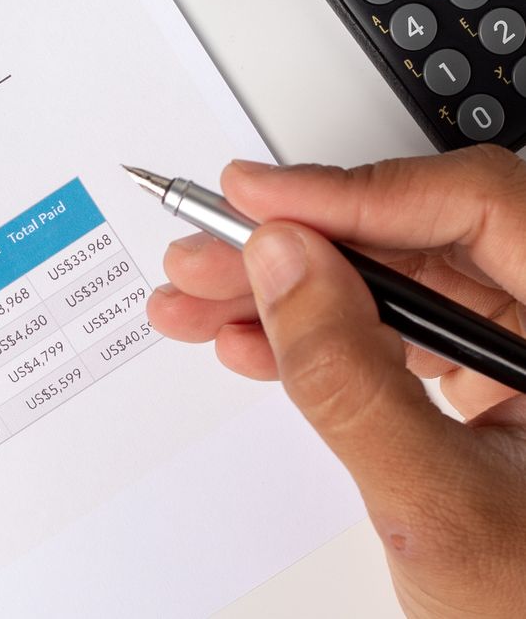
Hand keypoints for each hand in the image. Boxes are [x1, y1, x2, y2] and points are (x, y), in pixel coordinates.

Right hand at [151, 149, 525, 617]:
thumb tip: (284, 264)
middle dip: (298, 245)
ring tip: (199, 301)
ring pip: (397, 284)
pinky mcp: (494, 391)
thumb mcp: (439, 500)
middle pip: (422, 239)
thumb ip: (352, 379)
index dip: (354, 193)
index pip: (477, 206)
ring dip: (287, 290)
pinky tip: (250, 343)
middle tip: (207, 256)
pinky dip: (316, 336)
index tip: (257, 199)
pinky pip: (394, 334)